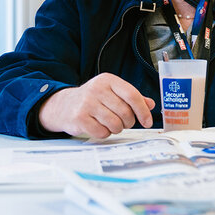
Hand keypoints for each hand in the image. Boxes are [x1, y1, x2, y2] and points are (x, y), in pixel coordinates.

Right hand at [38, 73, 154, 138]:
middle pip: (125, 112)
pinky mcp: (79, 118)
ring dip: (117, 128)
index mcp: (108, 80)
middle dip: (128, 122)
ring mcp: (86, 103)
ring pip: (115, 124)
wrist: (63, 105)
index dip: (143, 110)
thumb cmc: (92, 99)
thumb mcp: (112, 92)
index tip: (148, 121)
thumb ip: (131, 97)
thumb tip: (150, 104)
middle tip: (124, 122)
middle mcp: (97, 89)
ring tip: (110, 124)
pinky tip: (99, 127)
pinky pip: (102, 132)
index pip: (132, 94)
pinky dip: (104, 133)